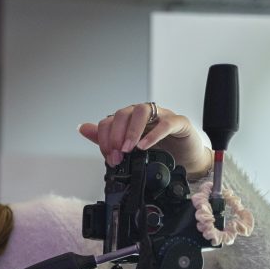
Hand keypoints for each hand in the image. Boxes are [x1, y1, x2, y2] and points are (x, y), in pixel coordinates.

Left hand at [78, 102, 213, 178]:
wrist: (186, 157)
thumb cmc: (161, 149)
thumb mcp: (130, 148)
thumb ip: (107, 138)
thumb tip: (83, 128)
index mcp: (130, 120)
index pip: (109, 121)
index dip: (104, 138)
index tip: (108, 156)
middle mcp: (144, 115)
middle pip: (123, 113)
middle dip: (115, 135)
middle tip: (116, 154)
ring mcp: (161, 116)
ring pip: (142, 111)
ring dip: (132, 131)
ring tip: (129, 149)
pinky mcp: (179, 122)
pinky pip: (166, 122)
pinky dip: (154, 134)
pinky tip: (145, 146)